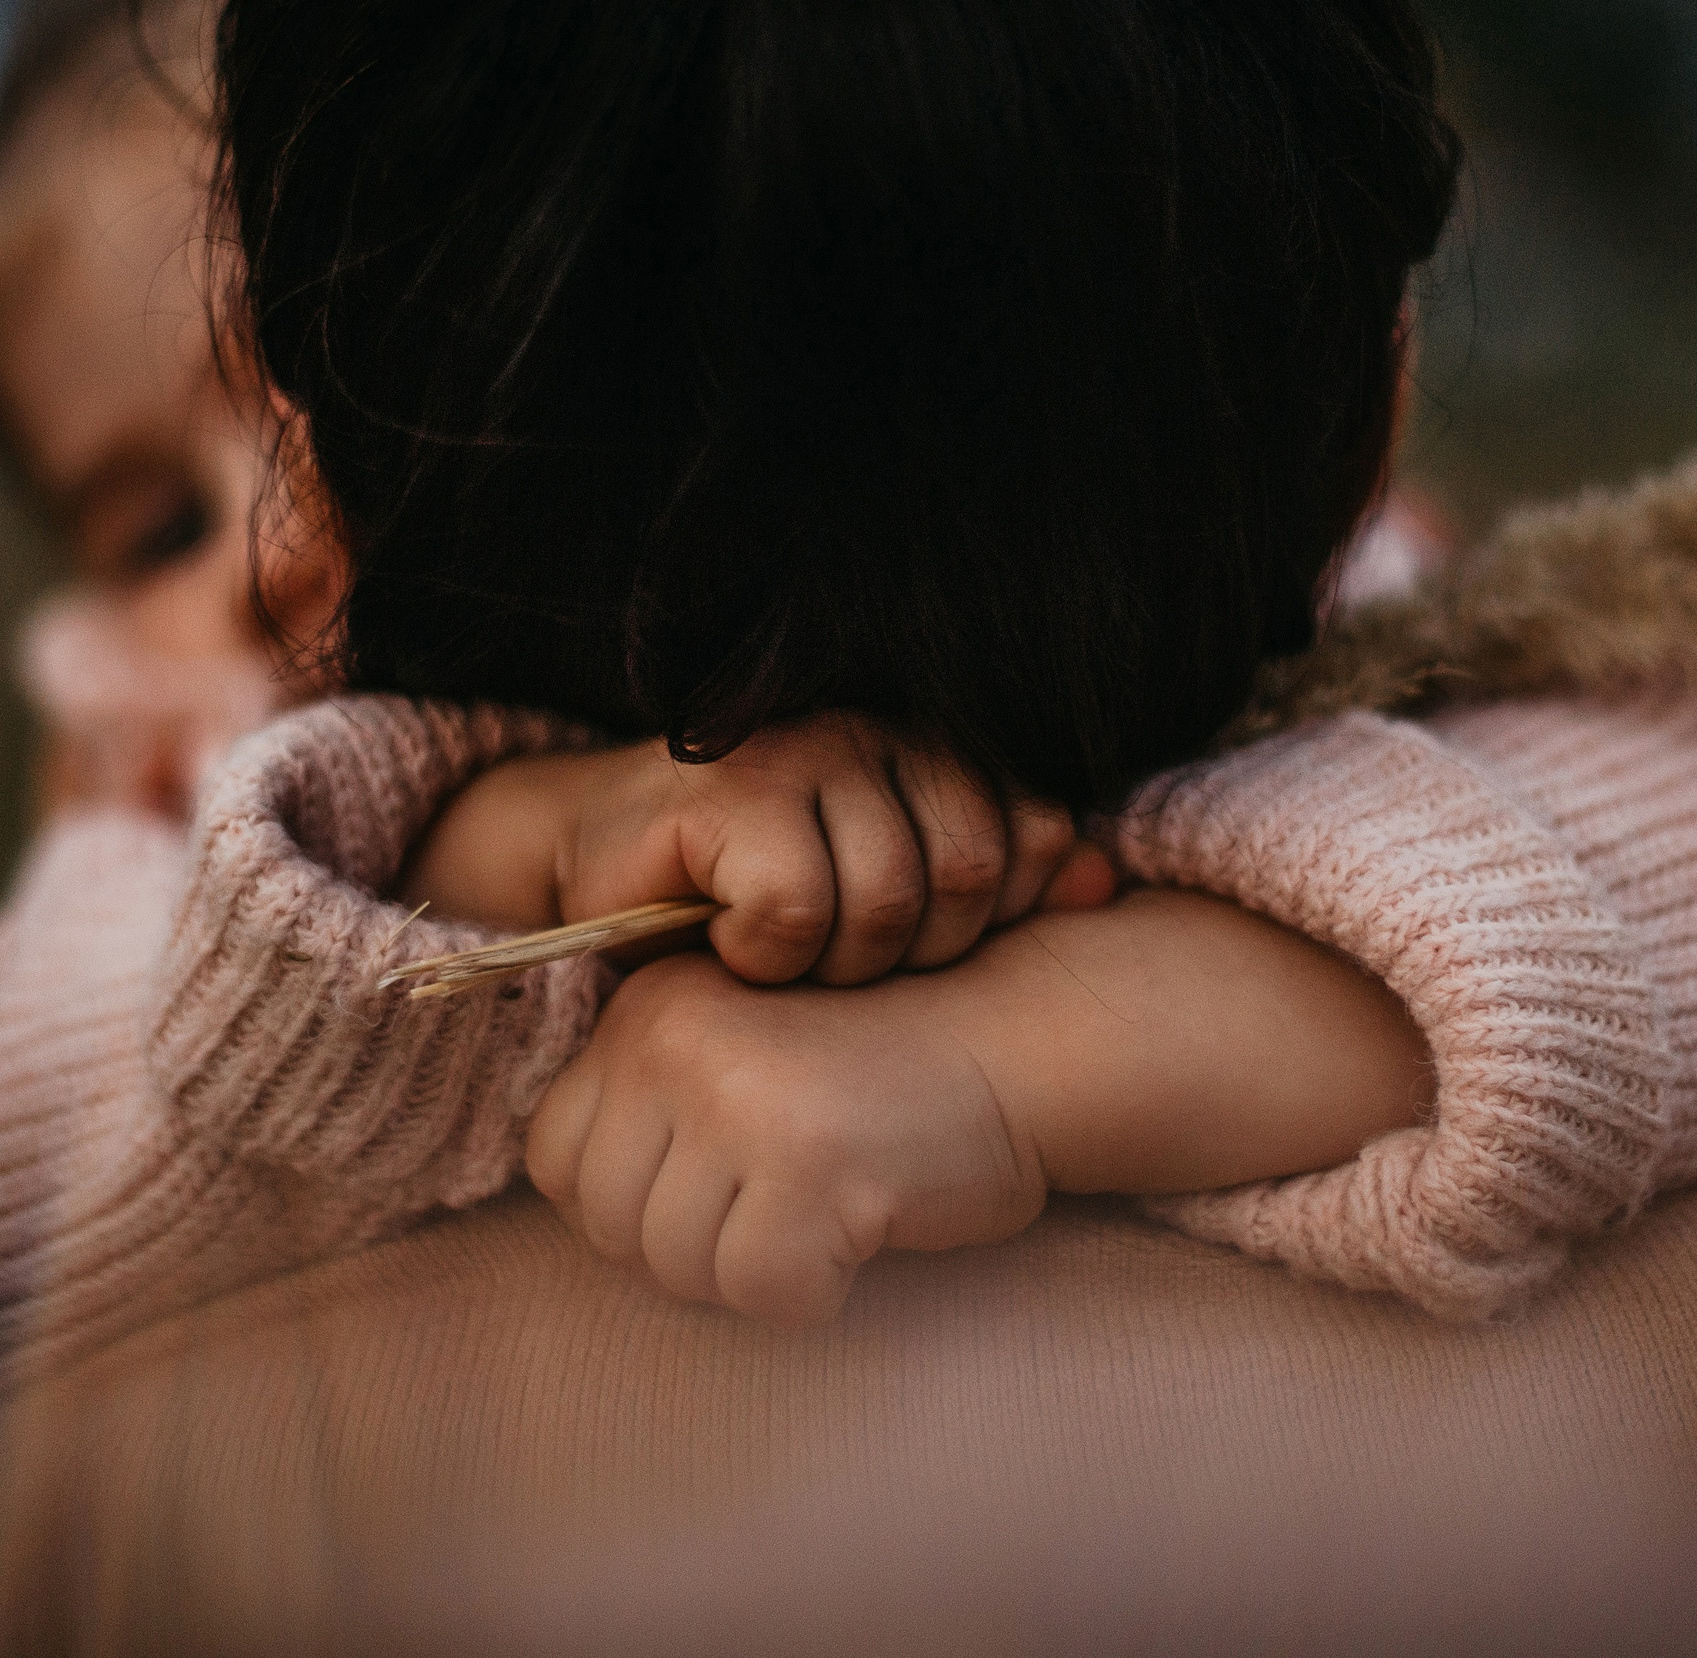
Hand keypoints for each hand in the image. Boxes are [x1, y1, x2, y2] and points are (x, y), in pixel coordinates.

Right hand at [401, 712, 1115, 984]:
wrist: (598, 871)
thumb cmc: (750, 898)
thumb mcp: (888, 903)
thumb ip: (997, 889)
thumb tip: (1098, 881)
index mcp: (927, 750)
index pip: (1026, 835)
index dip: (987, 920)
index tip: (916, 952)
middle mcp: (874, 731)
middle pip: (965, 877)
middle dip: (908, 956)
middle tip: (835, 966)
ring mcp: (801, 749)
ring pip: (884, 899)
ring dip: (831, 965)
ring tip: (781, 956)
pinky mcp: (729, 789)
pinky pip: (795, 907)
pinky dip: (762, 955)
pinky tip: (724, 941)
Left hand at [525, 952, 1048, 1324]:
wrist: (1027, 1039)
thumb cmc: (892, 1065)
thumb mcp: (745, 1050)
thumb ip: (660, 1108)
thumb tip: (591, 1220)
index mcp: (648, 1007)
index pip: (555, 1155)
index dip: (628, 1202)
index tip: (715, 1193)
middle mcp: (673, 1041)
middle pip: (607, 1223)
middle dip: (690, 1248)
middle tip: (782, 1212)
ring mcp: (735, 1100)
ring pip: (679, 1267)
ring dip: (756, 1270)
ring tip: (830, 1210)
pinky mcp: (805, 1163)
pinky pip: (762, 1291)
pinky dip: (816, 1292)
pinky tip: (863, 1232)